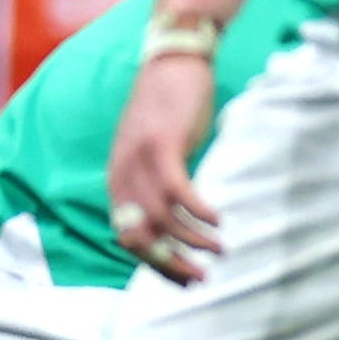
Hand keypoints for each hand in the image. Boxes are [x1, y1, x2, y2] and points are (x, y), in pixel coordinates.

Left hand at [107, 44, 224, 279]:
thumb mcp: (155, 151)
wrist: (171, 60)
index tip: (186, 279)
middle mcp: (122, 176)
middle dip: (170, 263)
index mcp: (118, 181)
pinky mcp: (161, 145)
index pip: (128, 238)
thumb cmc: (170, 107)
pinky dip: (198, 210)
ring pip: (161, 217)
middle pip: (141, 236)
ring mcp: (139, 161)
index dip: (156, 264)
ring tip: (220, 251)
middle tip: (201, 278)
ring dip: (192, 241)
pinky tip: (219, 220)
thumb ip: (156, 182)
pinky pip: (177, 190)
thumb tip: (177, 218)